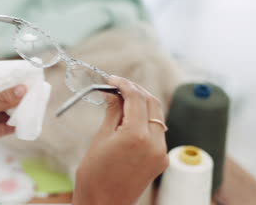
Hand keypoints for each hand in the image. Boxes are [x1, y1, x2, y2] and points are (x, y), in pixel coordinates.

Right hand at [73, 76, 168, 204]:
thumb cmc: (94, 175)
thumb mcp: (101, 138)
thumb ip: (113, 112)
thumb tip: (114, 93)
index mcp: (137, 136)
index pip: (136, 98)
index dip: (124, 84)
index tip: (113, 79)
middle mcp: (155, 143)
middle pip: (152, 103)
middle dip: (136, 91)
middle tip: (118, 86)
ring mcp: (161, 152)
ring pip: (157, 116)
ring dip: (142, 104)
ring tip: (122, 100)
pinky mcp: (161, 160)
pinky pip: (157, 131)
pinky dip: (146, 120)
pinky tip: (131, 118)